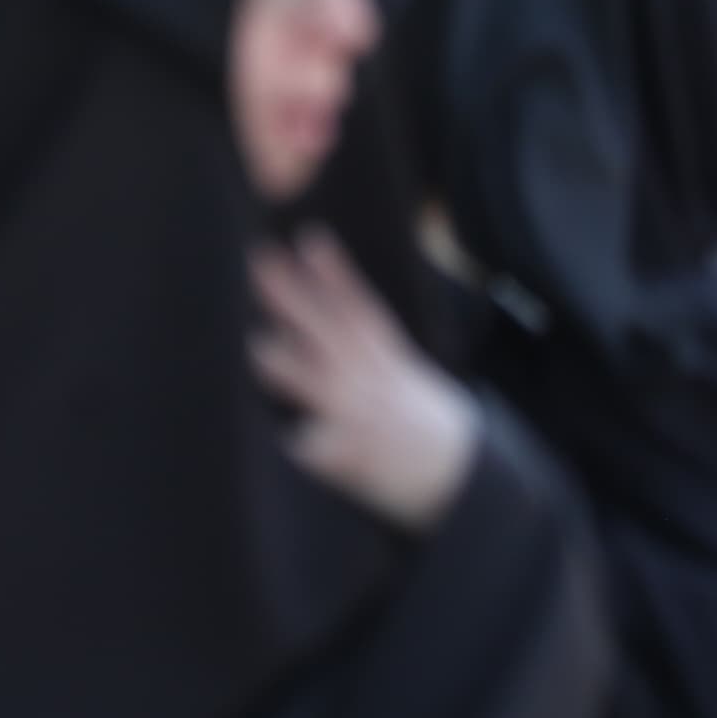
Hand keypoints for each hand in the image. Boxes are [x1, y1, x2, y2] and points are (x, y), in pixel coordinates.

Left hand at [250, 228, 477, 533]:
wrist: (461, 479)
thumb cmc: (423, 424)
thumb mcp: (405, 375)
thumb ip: (366, 349)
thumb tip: (323, 313)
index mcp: (387, 359)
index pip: (358, 306)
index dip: (334, 272)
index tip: (309, 238)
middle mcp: (373, 381)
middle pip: (328, 331)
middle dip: (293, 297)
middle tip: (259, 262)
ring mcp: (363, 418)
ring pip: (318, 385)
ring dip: (287, 366)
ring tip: (255, 346)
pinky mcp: (355, 459)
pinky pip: (319, 450)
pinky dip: (303, 446)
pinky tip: (286, 441)